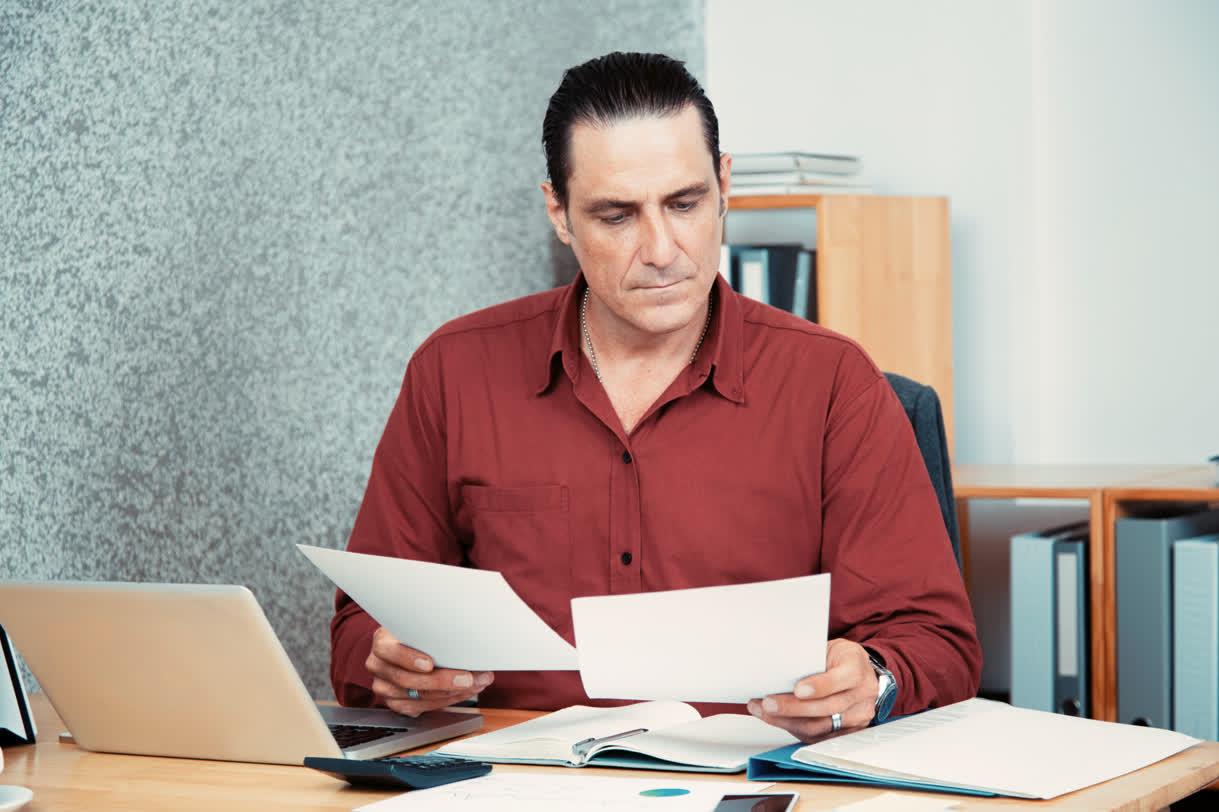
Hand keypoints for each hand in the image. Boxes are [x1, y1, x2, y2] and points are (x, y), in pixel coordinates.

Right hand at [364, 627, 493, 716]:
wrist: (406, 645)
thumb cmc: (417, 633)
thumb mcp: (420, 625)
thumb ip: (432, 630)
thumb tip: (466, 633)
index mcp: (382, 642)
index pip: (389, 650)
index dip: (409, 658)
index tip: (430, 663)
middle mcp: (378, 665)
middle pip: (406, 679)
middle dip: (442, 681)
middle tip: (468, 678)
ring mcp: (384, 686)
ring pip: (416, 697)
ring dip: (450, 693)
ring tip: (473, 685)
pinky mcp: (395, 702)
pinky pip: (420, 708)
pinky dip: (445, 701)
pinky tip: (461, 693)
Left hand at [747, 638, 877, 741]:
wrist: (860, 673)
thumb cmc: (841, 659)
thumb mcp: (830, 648)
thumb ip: (811, 659)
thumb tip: (779, 670)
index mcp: (857, 670)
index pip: (841, 680)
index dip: (819, 687)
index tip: (798, 689)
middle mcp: (861, 696)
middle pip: (827, 708)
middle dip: (794, 708)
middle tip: (769, 703)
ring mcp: (856, 717)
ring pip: (820, 727)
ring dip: (787, 721)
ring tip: (764, 711)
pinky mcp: (846, 733)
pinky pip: (817, 736)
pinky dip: (792, 728)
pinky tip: (775, 719)